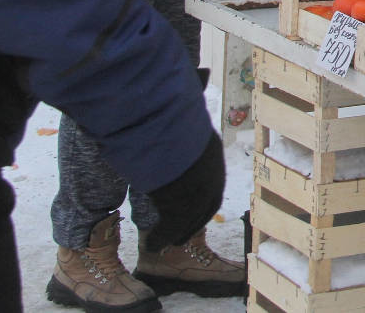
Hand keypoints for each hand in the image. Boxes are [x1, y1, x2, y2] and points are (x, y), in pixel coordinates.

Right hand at [144, 131, 224, 250]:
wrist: (158, 122)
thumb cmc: (162, 119)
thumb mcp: (176, 129)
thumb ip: (176, 140)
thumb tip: (170, 141)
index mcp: (211, 150)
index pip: (213, 183)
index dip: (203, 200)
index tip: (192, 213)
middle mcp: (211, 171)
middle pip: (207, 205)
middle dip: (194, 222)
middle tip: (180, 236)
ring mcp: (198, 189)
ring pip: (189, 218)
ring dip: (177, 233)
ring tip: (162, 243)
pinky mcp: (181, 204)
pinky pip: (171, 227)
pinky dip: (161, 238)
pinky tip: (152, 245)